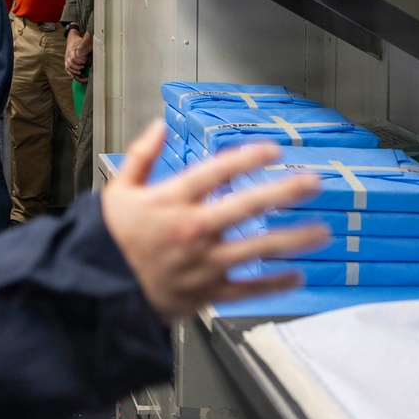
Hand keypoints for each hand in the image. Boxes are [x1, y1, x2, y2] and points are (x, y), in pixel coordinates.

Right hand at [64, 32, 88, 77]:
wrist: (72, 40)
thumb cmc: (78, 41)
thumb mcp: (82, 42)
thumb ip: (85, 49)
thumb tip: (88, 57)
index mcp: (70, 51)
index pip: (73, 58)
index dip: (78, 62)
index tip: (84, 62)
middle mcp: (67, 56)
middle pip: (70, 65)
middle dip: (77, 68)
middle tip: (83, 68)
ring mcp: (66, 60)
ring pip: (68, 68)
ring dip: (75, 72)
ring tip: (81, 75)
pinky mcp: (67, 62)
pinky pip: (67, 69)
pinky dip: (71, 73)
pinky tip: (74, 77)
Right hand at [102, 120, 328, 323]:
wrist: (97, 289)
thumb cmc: (107, 240)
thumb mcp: (117, 190)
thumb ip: (141, 156)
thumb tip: (159, 126)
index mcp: (171, 201)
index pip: (216, 171)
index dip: (247, 158)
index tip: (271, 150)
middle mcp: (193, 229)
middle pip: (248, 205)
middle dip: (285, 191)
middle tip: (313, 183)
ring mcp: (203, 262)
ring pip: (259, 248)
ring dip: (294, 239)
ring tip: (321, 232)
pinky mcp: (207, 291)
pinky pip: (249, 288)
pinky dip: (275, 284)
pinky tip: (296, 276)